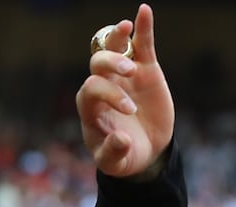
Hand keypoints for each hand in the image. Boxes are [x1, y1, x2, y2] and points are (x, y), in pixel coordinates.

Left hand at [76, 3, 173, 178]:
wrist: (144, 153)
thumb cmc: (122, 157)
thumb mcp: (115, 163)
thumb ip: (113, 153)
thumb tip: (121, 139)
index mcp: (91, 107)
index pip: (91, 89)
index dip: (108, 94)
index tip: (129, 110)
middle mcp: (103, 87)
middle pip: (97, 64)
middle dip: (111, 64)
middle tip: (130, 74)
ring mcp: (123, 77)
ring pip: (113, 49)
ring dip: (118, 38)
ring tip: (128, 28)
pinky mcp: (145, 71)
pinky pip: (141, 45)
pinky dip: (142, 28)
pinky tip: (144, 11)